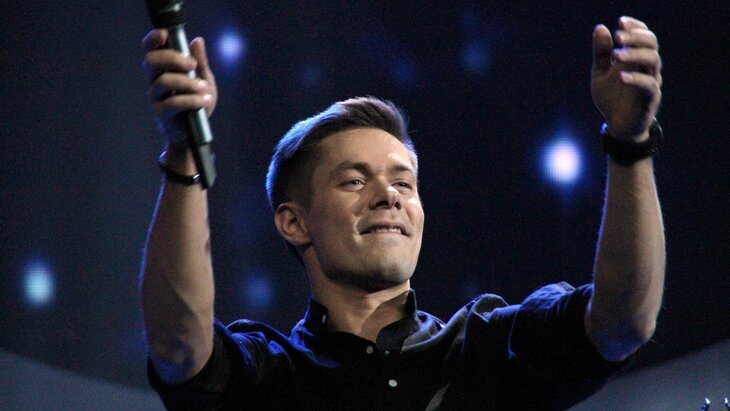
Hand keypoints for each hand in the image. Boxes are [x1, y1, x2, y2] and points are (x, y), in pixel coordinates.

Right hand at [142, 29, 217, 150]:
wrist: (196, 132)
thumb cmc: (197, 101)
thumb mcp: (203, 79)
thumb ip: (200, 62)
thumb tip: (197, 41)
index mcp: (163, 68)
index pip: (150, 50)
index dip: (153, 39)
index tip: (164, 34)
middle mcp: (154, 80)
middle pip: (151, 61)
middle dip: (173, 59)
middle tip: (192, 65)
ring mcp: (156, 96)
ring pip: (164, 81)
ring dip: (187, 82)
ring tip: (205, 87)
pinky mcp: (161, 112)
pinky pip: (173, 103)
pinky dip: (192, 100)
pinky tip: (205, 100)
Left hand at [591, 17, 661, 141]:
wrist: (617, 127)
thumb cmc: (611, 98)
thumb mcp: (600, 74)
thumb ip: (601, 53)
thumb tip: (600, 27)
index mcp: (636, 59)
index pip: (643, 35)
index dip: (635, 26)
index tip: (620, 22)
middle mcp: (646, 68)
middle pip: (652, 44)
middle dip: (636, 37)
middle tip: (619, 36)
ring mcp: (650, 82)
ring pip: (653, 61)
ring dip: (635, 54)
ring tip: (616, 54)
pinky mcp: (650, 99)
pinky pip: (649, 85)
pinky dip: (635, 78)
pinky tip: (620, 75)